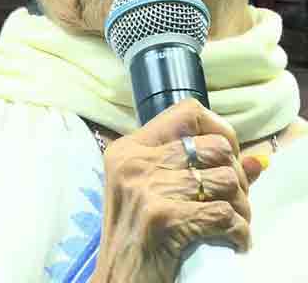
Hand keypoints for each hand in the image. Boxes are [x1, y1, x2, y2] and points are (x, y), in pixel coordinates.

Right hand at [91, 98, 267, 282]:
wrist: (118, 280)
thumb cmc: (138, 238)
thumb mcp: (156, 194)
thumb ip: (202, 171)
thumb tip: (260, 160)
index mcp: (128, 150)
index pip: (187, 113)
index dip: (220, 130)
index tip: (227, 158)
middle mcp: (135, 163)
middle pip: (216, 148)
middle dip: (237, 178)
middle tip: (233, 201)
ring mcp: (147, 189)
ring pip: (227, 181)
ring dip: (241, 208)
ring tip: (232, 224)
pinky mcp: (164, 218)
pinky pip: (226, 214)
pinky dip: (238, 232)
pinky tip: (231, 241)